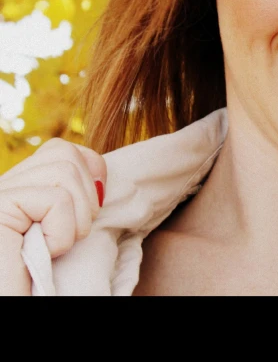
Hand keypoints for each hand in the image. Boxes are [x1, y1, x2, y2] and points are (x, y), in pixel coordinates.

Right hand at [0, 137, 106, 294]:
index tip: (92, 209)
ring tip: (56, 246)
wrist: (19, 299)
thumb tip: (99, 177)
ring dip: (76, 218)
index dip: (90, 173)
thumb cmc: (44, 278)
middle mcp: (3, 185)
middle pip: (64, 151)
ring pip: (64, 170)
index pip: (61, 148)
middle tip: (71, 235)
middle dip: (86, 197)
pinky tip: (44, 252)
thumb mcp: (65, 228)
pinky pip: (56, 200)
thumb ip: (74, 196)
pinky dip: (62, 233)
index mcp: (18, 186)